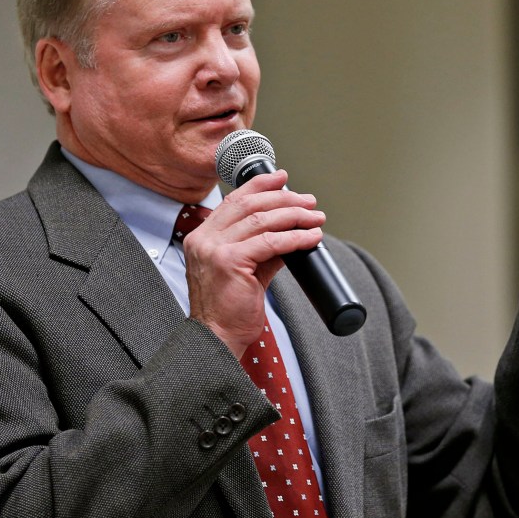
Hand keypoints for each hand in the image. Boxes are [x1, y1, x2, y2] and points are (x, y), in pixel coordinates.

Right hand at [184, 170, 324, 357]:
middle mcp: (204, 239)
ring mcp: (214, 249)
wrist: (216, 339)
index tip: (281, 178)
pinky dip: (295, 237)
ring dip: (294, 216)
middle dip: (284, 199)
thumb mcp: (244, 270)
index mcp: (202, 237)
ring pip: (261, 220)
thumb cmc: (227, 310)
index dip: (260, 186)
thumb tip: (290, 232)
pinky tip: (310, 238)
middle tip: (309, 202)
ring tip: (315, 218)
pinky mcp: (230, 262)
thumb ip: (262, 248)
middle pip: (249, 205)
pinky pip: (270, 242)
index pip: (233, 201)